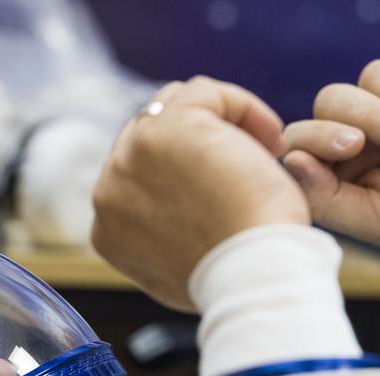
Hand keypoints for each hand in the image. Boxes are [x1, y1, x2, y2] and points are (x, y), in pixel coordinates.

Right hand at [91, 77, 308, 311]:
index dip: (188, 171)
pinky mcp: (168, 128)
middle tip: (251, 164)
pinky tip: (272, 142)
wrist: (252, 277)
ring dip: (222, 122)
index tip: (230, 189)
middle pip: (150, 135)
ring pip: (174, 106)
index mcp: (108, 229)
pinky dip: (244, 109)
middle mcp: (109, 190)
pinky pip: (205, 93)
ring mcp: (131, 156)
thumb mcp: (186, 267)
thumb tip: (177, 215)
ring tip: (265, 151)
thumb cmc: (235, 278)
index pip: (139, 174)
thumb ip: (166, 237)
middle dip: (202, 140)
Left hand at [283, 50, 379, 258]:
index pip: (303, 134)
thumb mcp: (372, 218)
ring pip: (376, 74)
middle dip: (371, 113)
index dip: (322, 133)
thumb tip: (290, 159)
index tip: (354, 145)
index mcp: (332, 163)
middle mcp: (354, 128)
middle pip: (335, 96)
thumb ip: (324, 196)